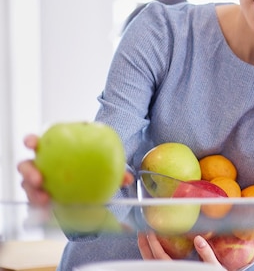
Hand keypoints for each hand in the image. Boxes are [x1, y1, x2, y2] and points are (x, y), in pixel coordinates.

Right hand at [17, 134, 133, 205]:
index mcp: (51, 149)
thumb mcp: (103, 162)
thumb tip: (128, 178)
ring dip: (33, 193)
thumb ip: (113, 168)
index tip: (33, 144)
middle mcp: (41, 164)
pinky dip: (44, 206)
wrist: (88, 176)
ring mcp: (39, 181)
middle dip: (28, 171)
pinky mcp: (41, 195)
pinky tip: (52, 211)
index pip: (36, 142)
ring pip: (28, 186)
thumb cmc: (91, 162)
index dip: (31, 141)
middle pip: (26, 166)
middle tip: (38, 178)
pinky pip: (39, 201)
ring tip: (45, 199)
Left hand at [137, 232, 223, 267]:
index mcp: (181, 270)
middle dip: (144, 247)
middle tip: (141, 233)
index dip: (153, 244)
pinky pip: (159, 267)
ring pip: (153, 265)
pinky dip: (154, 258)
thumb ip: (206, 254)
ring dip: (147, 253)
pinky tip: (157, 252)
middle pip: (152, 262)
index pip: (161, 258)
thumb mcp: (214, 268)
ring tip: (145, 240)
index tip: (149, 231)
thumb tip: (198, 239)